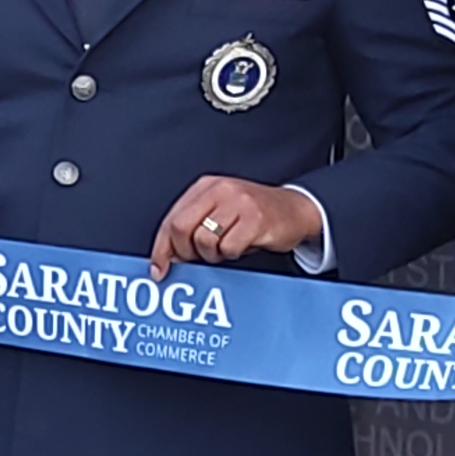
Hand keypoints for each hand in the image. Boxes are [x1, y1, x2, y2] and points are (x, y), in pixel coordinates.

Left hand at [149, 176, 321, 276]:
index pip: (171, 219)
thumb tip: (167, 258)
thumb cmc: (254, 215)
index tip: (159, 269)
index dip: (162, 248)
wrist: (296, 209)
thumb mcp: (219, 212)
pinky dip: (233, 254)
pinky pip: (229, 248)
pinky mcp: (255, 218)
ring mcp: (238, 202)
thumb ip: (193, 227)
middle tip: (199, 258)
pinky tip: (242, 245)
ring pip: (204, 241)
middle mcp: (219, 190)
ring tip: (226, 248)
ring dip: (213, 255)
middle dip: (186, 253)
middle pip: (182, 229)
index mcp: (205, 187)